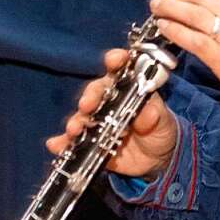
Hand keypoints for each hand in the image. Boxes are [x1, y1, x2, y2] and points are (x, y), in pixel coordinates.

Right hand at [46, 49, 178, 177]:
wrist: (155, 159)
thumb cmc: (161, 130)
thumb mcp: (164, 122)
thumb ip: (156, 116)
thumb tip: (149, 112)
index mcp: (129, 87)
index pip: (121, 68)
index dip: (116, 60)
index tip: (115, 59)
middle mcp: (109, 100)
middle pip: (95, 91)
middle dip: (90, 96)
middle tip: (88, 105)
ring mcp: (97, 121)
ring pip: (82, 116)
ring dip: (75, 120)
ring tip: (75, 129)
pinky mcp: (88, 141)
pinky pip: (72, 141)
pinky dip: (62, 142)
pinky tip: (56, 145)